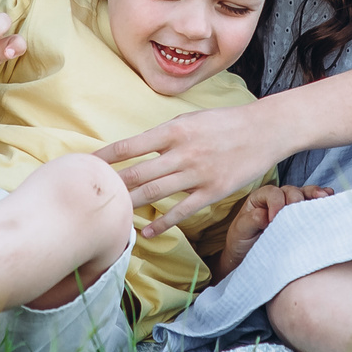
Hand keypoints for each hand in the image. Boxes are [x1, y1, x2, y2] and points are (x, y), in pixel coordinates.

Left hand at [95, 101, 303, 239]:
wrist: (264, 130)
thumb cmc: (225, 122)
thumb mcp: (190, 119)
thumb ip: (164, 136)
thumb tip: (137, 150)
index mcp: (173, 130)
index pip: (130, 146)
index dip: (105, 158)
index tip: (86, 165)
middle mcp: (182, 152)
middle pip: (137, 174)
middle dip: (112, 186)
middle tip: (90, 196)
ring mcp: (197, 173)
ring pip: (155, 193)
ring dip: (130, 205)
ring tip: (111, 216)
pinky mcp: (212, 191)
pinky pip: (181, 211)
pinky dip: (162, 223)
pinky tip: (146, 232)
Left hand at [213, 185, 332, 278]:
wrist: (248, 256)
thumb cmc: (242, 241)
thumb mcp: (241, 231)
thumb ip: (251, 221)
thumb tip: (264, 215)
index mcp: (260, 197)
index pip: (272, 193)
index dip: (277, 204)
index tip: (274, 221)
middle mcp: (277, 197)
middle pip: (291, 191)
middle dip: (296, 200)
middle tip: (300, 214)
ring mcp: (290, 204)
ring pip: (304, 194)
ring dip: (314, 195)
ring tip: (324, 197)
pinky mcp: (301, 215)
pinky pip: (312, 202)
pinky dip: (321, 199)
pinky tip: (329, 197)